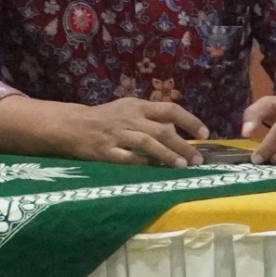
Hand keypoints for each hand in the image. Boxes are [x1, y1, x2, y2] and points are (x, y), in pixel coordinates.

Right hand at [57, 98, 208, 166]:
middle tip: (197, 159)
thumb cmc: (104, 118)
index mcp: (136, 106)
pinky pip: (128, 158)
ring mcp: (117, 135)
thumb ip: (151, 117)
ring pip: (147, 143)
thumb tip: (176, 129)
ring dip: (167, 155)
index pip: (169, 109)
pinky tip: (155, 170)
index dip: (189, 121)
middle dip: (183, 145)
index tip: (204, 134)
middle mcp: (129, 118)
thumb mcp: (127, 109)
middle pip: (162, 130)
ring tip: (182, 166)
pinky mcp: (105, 151)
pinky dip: (143, 163)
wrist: (71, 125)